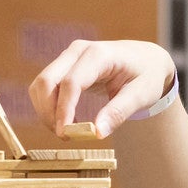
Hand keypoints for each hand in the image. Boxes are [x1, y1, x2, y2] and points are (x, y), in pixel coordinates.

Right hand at [28, 40, 175, 137]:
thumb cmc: (147, 76)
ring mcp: (69, 56)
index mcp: (100, 54)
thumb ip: (118, 112)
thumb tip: (97, 133)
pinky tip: (66, 121)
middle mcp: (79, 51)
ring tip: (66, 131)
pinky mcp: (64, 65)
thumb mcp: (141, 95)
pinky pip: (45, 87)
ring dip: (46, 111)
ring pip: (41, 84)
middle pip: (47, 80)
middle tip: (65, 136)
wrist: (146, 59)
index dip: (64, 110)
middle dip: (49, 112)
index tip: (66, 134)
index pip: (71, 82)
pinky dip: (48, 106)